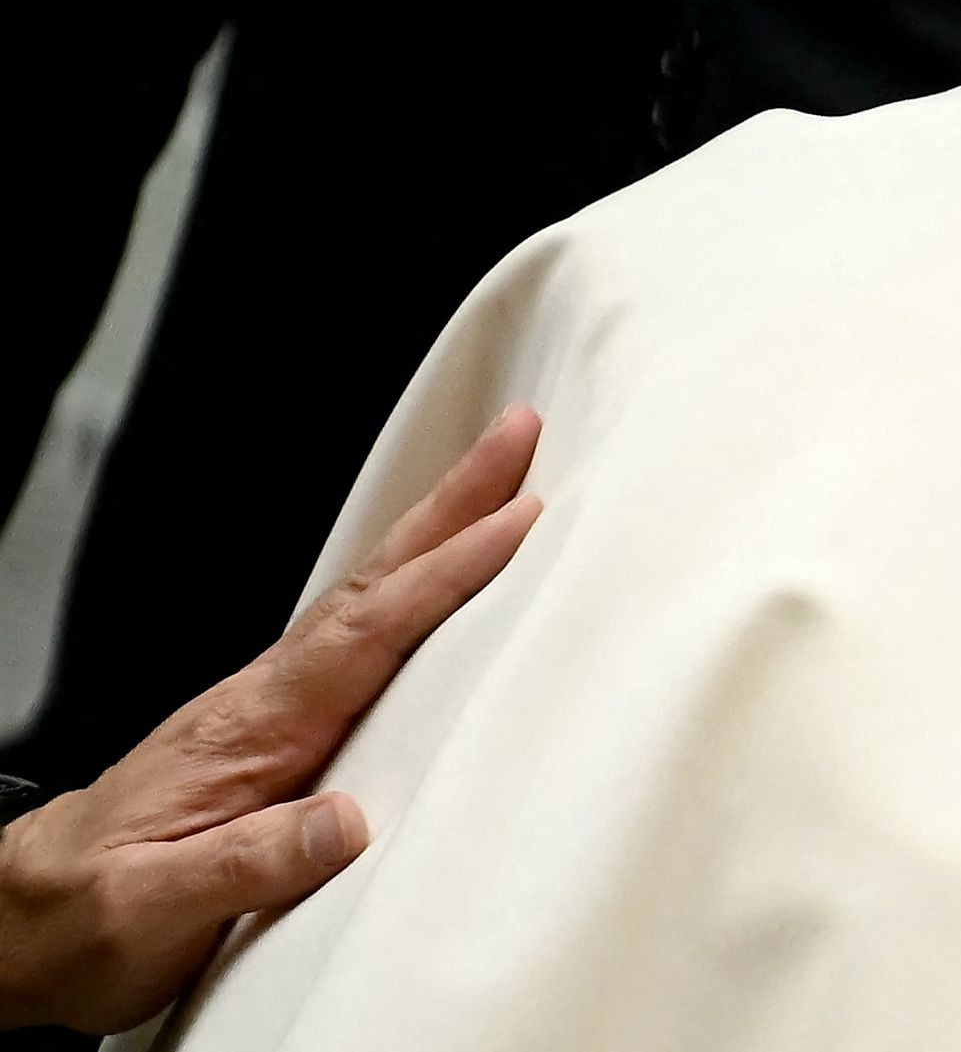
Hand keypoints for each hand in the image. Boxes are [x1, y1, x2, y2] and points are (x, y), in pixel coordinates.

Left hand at [0, 405, 541, 1032]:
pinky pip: (363, 638)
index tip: (515, 521)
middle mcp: (265, 701)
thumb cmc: (84, 917)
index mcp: (249, 730)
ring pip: (370, 601)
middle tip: (516, 433)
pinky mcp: (280, 732)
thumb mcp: (152, 907)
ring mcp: (272, 710)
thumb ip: (250, 863)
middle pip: (373, 584)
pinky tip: (435, 579)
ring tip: (501, 480)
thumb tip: (350, 824)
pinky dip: (411, 589)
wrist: (17, 923)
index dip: (443, 576)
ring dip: (438, 534)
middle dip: (451, 505)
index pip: (362, 634)